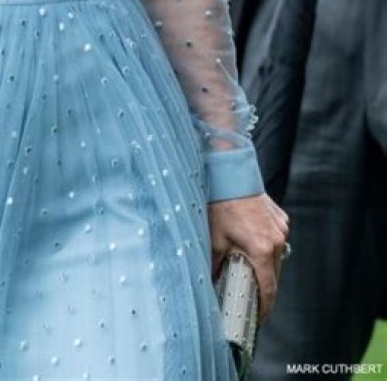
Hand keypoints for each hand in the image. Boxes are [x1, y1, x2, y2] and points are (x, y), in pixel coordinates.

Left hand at [209, 192, 288, 319]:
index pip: (269, 288)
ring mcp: (280, 228)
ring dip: (265, 263)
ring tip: (247, 264)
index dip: (265, 306)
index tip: (259, 316)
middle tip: (249, 292)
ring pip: (276, 255)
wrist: (230, 175)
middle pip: (274, 273)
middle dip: (263, 285)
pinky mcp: (280, 218)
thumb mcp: (214, 239)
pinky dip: (267, 244)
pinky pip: (276, 238)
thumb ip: (214, 264)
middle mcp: (276, 240)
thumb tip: (209, 282)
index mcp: (262, 250)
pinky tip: (251, 240)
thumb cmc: (221, 205)